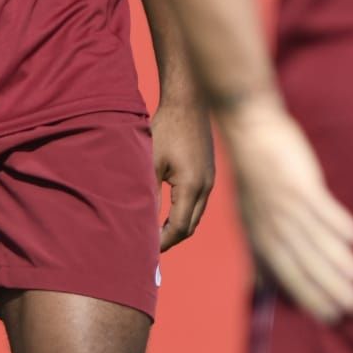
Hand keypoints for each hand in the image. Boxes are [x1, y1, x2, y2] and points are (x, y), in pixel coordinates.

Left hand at [152, 92, 215, 250]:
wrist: (188, 102)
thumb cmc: (166, 128)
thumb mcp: (151, 162)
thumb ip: (148, 194)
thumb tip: (142, 224)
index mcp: (192, 186)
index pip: (179, 227)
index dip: (162, 242)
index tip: (146, 250)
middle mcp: (206, 187)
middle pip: (190, 226)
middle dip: (170, 238)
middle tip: (148, 246)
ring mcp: (210, 180)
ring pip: (195, 215)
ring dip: (177, 226)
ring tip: (155, 232)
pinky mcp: (209, 173)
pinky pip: (198, 202)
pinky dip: (184, 212)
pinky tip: (168, 212)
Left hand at [219, 94, 352, 322]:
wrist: (252, 132)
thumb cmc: (254, 179)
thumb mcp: (248, 220)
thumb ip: (257, 256)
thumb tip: (258, 288)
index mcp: (262, 238)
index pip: (288, 276)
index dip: (310, 298)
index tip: (332, 318)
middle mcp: (274, 226)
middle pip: (305, 263)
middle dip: (330, 288)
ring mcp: (287, 204)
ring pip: (317, 240)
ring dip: (339, 261)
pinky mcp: (301, 183)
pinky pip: (322, 207)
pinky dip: (339, 224)